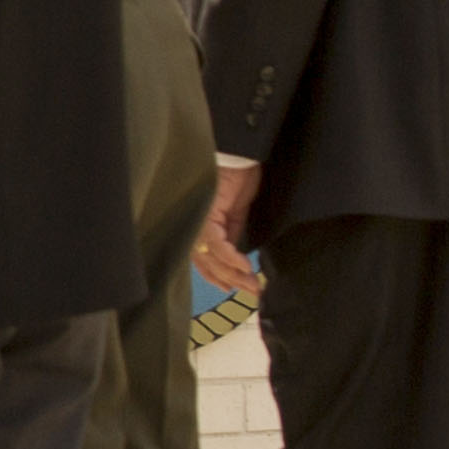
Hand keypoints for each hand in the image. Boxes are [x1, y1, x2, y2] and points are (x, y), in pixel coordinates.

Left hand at [196, 164, 260, 292]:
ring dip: (232, 272)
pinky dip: (230, 257)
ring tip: (251, 282)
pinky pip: (217, 243)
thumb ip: (233, 235)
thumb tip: (236, 259)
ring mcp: (199, 220)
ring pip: (210, 256)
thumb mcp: (238, 214)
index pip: (203, 259)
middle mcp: (196, 225)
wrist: (241, 158)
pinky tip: (244, 266)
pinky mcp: (207, 214)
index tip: (233, 288)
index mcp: (203, 225)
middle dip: (229, 279)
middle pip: (206, 261)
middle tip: (252, 291)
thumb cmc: (239, 180)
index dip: (216, 276)